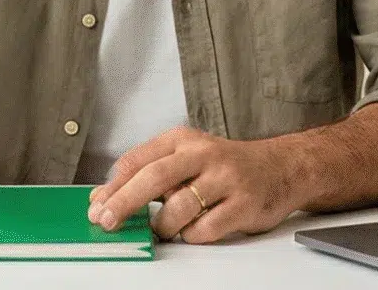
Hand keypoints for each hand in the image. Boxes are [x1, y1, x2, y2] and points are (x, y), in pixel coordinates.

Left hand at [86, 127, 312, 244]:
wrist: (281, 168)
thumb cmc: (227, 166)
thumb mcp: (187, 157)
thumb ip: (149, 173)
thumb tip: (105, 197)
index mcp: (183, 139)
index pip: (137, 160)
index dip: (113, 185)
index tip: (96, 205)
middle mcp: (203, 154)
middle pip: (153, 179)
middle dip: (124, 203)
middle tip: (107, 221)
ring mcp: (225, 179)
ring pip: (177, 209)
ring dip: (163, 226)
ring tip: (166, 228)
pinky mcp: (243, 204)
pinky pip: (204, 230)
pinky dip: (192, 236)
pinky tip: (195, 230)